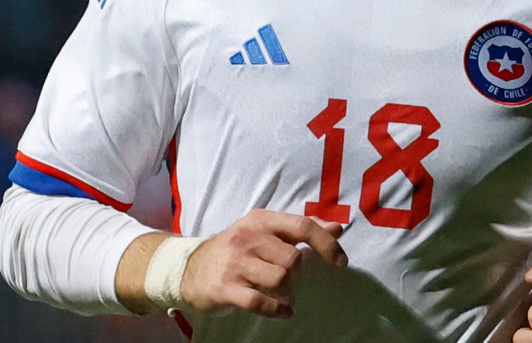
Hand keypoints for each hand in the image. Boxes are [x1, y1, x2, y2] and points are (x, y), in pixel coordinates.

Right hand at [179, 209, 346, 319]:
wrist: (191, 267)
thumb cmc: (238, 249)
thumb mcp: (266, 231)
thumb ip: (301, 230)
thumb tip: (337, 228)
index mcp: (262, 220)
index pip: (302, 226)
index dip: (326, 243)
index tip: (341, 260)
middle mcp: (248, 237)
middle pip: (293, 258)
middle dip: (298, 274)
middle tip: (290, 279)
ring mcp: (236, 263)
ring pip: (280, 279)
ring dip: (288, 292)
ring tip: (282, 294)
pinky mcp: (226, 287)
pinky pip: (260, 302)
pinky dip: (277, 310)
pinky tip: (282, 311)